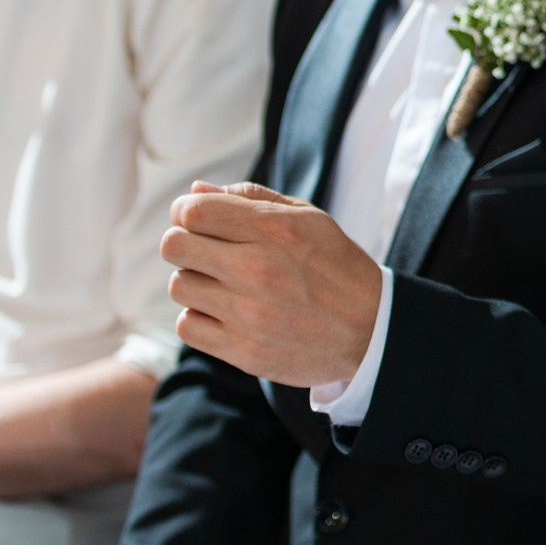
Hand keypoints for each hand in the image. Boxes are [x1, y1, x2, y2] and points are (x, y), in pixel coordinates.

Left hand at [162, 182, 383, 387]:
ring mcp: (248, 313)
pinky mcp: (243, 351)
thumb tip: (194, 193)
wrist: (372, 330)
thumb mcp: (307, 218)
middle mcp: (257, 269)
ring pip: (179, 285)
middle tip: (206, 251)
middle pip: (174, 246)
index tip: (197, 220)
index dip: (185, 212)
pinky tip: (225, 311)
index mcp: (274, 229)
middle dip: (185, 243)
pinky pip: (187, 326)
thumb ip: (250, 198)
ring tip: (224, 284)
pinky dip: (200, 317)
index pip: (192, 212)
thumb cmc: (336, 267)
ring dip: (195, 282)